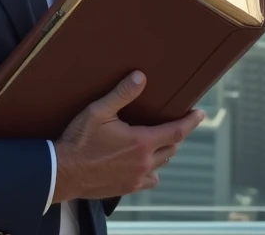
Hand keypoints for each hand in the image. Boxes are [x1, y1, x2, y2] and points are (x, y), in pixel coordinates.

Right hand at [51, 70, 204, 202]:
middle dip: (175, 135)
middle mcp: (144, 162)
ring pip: (162, 164)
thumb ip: (121, 94)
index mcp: (141, 142)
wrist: (63, 172)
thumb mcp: (98, 112)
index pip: (176, 131)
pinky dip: (152, 170)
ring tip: (158, 141)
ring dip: (164, 152)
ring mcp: (136, 177)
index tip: (201, 114)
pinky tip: (143, 163)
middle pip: (172, 148)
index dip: (191, 122)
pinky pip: (150, 180)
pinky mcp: (127, 188)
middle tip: (174, 124)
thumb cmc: (79, 141)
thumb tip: (140, 77)